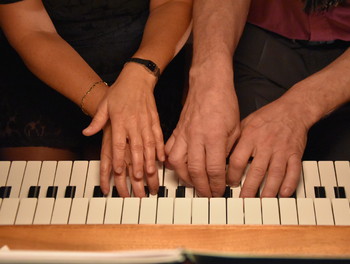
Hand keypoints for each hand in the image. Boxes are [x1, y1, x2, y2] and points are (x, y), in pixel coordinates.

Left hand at [83, 64, 163, 196]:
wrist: (137, 78)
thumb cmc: (119, 91)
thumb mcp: (104, 104)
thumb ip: (97, 121)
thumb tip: (86, 132)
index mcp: (120, 120)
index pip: (119, 143)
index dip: (119, 157)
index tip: (119, 170)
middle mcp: (134, 122)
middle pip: (136, 146)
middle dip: (138, 163)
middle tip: (139, 178)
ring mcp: (146, 122)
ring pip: (149, 143)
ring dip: (151, 158)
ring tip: (152, 171)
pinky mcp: (155, 120)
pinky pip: (158, 136)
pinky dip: (160, 147)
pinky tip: (162, 158)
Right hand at [165, 71, 239, 196]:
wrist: (208, 84)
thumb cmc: (224, 103)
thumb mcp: (235, 128)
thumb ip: (227, 150)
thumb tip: (223, 168)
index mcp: (214, 137)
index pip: (214, 169)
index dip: (217, 184)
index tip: (220, 191)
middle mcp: (196, 137)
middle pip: (195, 170)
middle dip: (202, 187)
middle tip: (208, 194)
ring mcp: (183, 134)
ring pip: (177, 163)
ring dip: (185, 178)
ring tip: (193, 183)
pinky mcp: (176, 131)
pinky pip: (168, 150)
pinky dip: (171, 162)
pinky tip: (178, 167)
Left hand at [227, 99, 307, 197]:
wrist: (293, 109)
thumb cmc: (267, 117)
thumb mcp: (245, 123)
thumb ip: (235, 140)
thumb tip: (221, 156)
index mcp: (250, 137)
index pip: (237, 160)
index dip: (231, 175)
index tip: (229, 184)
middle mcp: (265, 145)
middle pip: (255, 170)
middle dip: (249, 188)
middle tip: (243, 201)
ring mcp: (281, 150)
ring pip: (274, 174)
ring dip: (268, 190)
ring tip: (262, 202)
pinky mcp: (295, 153)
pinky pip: (293, 171)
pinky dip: (290, 183)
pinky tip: (284, 193)